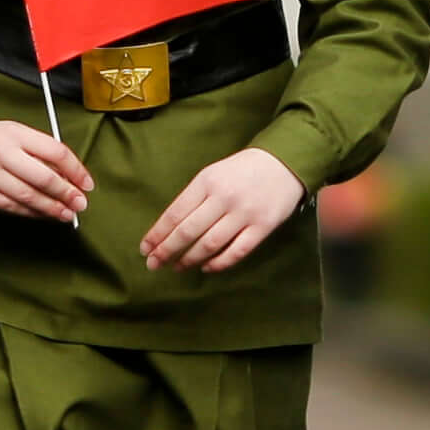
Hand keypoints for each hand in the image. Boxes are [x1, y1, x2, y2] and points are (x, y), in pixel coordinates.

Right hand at [0, 117, 92, 221]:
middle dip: (67, 193)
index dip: (75, 170)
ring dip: (52, 208)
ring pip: (29, 196)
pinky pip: (12, 207)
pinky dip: (31, 212)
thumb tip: (65, 174)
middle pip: (44, 177)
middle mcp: (2, 153)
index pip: (54, 151)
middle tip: (81, 204)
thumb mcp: (9, 132)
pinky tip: (44, 215)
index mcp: (14, 133)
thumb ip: (35, 149)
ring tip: (67, 214)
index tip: (87, 183)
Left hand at [139, 146, 302, 274]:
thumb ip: (194, 198)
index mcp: (207, 181)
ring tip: (177, 267)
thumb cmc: (242, 170)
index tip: (145, 249)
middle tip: (153, 264)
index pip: (175, 213)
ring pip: (209, 244)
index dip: (157, 234)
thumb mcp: (213, 174)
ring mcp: (244, 213)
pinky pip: (236, 252)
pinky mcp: (263, 227)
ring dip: (189, 259)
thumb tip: (169, 229)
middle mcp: (224, 197)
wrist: (284, 162)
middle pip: (188, 231)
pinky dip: (218, 263)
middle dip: (166, 251)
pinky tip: (206, 267)